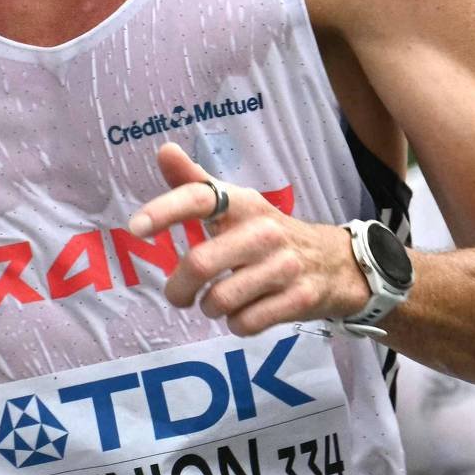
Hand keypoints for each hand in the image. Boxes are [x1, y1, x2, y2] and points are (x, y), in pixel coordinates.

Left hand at [129, 143, 370, 335]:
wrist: (337, 263)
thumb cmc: (270, 234)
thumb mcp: (239, 206)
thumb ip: (197, 183)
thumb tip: (164, 150)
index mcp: (245, 204)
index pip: (202, 198)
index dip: (166, 210)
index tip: (137, 227)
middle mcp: (266, 231)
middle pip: (201, 264)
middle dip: (179, 288)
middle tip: (179, 294)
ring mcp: (285, 266)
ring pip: (220, 301)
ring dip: (210, 309)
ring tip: (219, 302)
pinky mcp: (299, 298)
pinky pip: (246, 323)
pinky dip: (237, 325)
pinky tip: (246, 313)